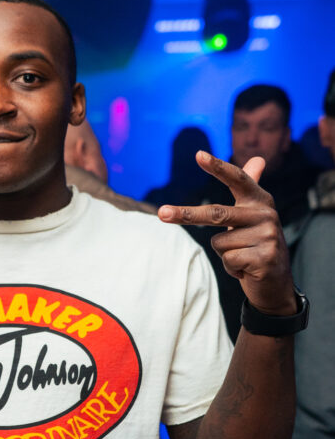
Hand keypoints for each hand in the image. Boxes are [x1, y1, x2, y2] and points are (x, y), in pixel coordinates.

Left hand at [157, 151, 296, 314]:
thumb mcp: (253, 217)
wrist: (277, 283)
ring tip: (243, 258)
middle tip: (161, 213)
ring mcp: (268, 236)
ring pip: (219, 243)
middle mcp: (266, 215)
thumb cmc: (257, 246)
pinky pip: (228, 261)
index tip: (198, 155)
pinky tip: (247, 270)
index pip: (238, 179)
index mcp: (261, 201)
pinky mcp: (265, 258)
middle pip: (217, 213)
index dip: (218, 167)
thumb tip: (258, 159)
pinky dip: (231, 269)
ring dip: (225, 255)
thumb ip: (250, 189)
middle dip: (186, 215)